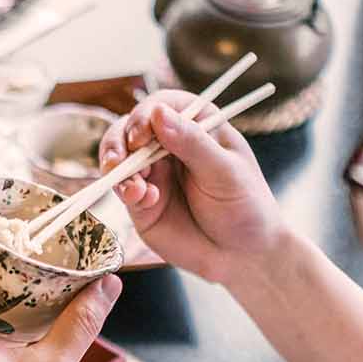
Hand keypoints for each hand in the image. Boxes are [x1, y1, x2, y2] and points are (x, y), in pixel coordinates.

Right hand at [99, 90, 283, 284]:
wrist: (241, 255)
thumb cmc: (244, 207)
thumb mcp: (225, 172)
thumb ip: (192, 143)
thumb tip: (159, 113)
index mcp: (197, 127)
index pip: (162, 106)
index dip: (146, 115)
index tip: (142, 135)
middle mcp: (170, 145)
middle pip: (130, 128)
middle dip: (119, 142)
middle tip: (120, 161)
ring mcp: (153, 173)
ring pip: (119, 157)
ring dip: (117, 169)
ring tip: (133, 189)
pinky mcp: (141, 202)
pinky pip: (122, 189)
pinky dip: (125, 192)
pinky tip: (145, 201)